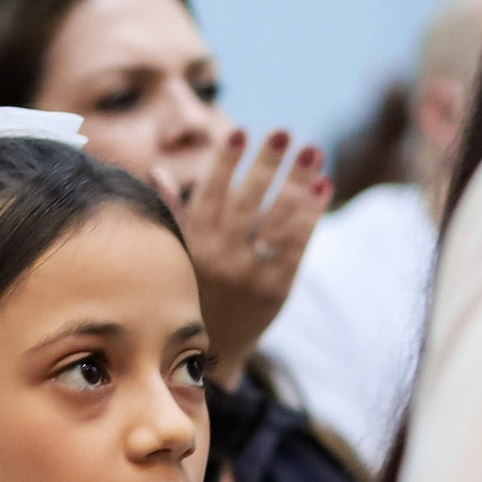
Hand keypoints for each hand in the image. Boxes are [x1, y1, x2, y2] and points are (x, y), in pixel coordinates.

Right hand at [157, 128, 328, 381]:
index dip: (224, 164)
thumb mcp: (179, 253)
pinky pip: (296, 246)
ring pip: (276, 220)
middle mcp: (220, 256)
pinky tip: (324, 186)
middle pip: (247, 202)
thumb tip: (158, 171)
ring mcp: (250, 273)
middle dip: (265, 165)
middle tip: (284, 131)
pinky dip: (311, 215)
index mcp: (194, 242)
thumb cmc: (194, 290)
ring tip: (313, 150)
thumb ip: (174, 213)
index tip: (239, 132)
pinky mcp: (277, 287)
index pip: (210, 194)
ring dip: (297, 182)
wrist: (212, 350)